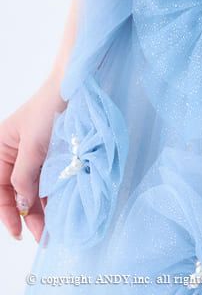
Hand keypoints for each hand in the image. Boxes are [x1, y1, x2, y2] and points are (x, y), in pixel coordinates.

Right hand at [0, 76, 65, 242]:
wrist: (75, 85)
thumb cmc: (48, 109)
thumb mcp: (33, 146)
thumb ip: (24, 178)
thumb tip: (23, 206)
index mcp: (0, 149)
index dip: (7, 214)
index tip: (18, 233)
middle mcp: (14, 154)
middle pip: (16, 192)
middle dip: (28, 215)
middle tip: (43, 235)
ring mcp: (34, 154)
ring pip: (33, 188)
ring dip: (42, 208)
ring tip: (53, 228)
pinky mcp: (52, 153)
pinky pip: (48, 179)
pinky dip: (52, 194)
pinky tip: (59, 208)